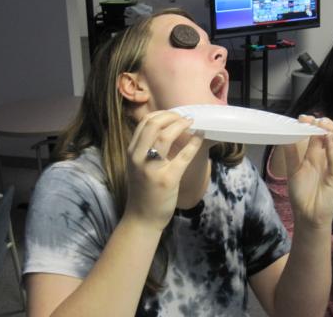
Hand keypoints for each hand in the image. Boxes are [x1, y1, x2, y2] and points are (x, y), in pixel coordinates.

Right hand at [124, 111, 203, 230]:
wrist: (142, 218)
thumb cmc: (143, 191)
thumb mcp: (139, 166)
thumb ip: (147, 148)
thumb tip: (168, 129)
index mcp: (131, 152)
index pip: (144, 122)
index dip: (162, 114)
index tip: (174, 115)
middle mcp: (138, 157)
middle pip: (153, 124)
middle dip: (172, 116)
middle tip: (185, 118)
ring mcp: (152, 168)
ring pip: (165, 136)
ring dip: (181, 125)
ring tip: (191, 123)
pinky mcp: (167, 179)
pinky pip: (183, 156)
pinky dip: (193, 143)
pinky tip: (200, 137)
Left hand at [284, 115, 332, 227]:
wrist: (306, 215)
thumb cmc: (301, 193)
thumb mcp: (293, 169)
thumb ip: (290, 153)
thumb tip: (285, 134)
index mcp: (316, 156)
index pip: (318, 136)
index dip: (312, 126)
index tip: (303, 118)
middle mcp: (326, 159)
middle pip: (331, 137)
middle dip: (324, 125)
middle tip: (314, 119)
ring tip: (323, 124)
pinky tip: (327, 140)